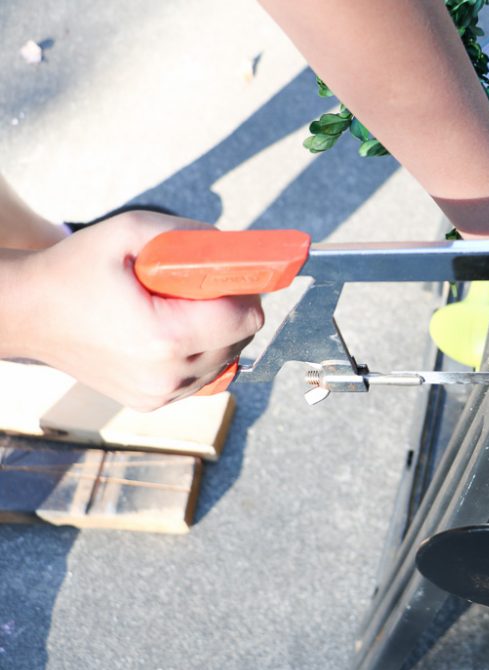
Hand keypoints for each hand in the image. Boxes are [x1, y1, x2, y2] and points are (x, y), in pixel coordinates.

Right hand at [10, 211, 263, 409]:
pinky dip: (199, 353)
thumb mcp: (129, 232)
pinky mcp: (152, 402)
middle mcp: (167, 376)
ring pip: (225, 361)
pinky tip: (170, 331)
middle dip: (230, 310)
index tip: (225, 275)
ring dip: (216, 333)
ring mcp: (159, 396)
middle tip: (196, 288)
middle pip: (241, 341)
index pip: (246, 319)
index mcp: (165, 338)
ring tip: (176, 308)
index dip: (243, 291)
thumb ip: (190, 237)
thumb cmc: (74, 271)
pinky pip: (201, 376)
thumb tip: (235, 248)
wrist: (26, 313)